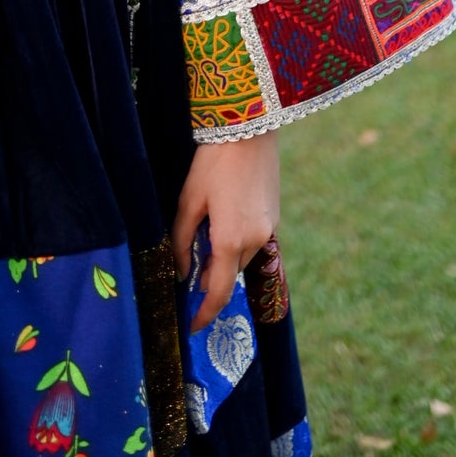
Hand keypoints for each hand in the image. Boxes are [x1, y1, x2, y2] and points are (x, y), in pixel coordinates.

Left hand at [171, 134, 280, 333]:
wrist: (250, 129)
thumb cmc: (212, 163)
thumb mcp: (189, 201)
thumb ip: (182, 241)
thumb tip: (181, 273)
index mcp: (230, 240)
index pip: (217, 291)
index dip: (204, 313)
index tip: (192, 327)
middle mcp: (254, 241)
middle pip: (229, 274)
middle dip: (210, 277)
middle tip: (188, 269)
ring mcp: (269, 229)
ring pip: (241, 258)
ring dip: (224, 257)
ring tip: (204, 234)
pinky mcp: (274, 217)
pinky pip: (253, 241)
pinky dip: (237, 242)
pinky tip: (223, 219)